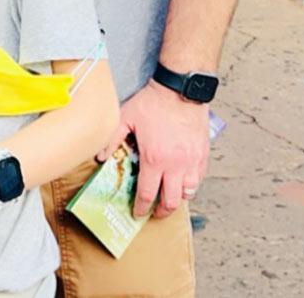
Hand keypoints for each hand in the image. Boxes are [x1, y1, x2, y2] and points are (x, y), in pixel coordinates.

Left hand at [97, 81, 209, 217]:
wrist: (180, 90)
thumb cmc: (153, 102)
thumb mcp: (125, 117)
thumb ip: (112, 139)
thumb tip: (100, 156)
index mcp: (154, 159)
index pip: (147, 193)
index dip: (141, 207)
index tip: (138, 213)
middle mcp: (175, 165)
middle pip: (170, 201)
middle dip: (161, 211)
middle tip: (154, 212)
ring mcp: (191, 161)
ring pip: (188, 193)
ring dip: (177, 198)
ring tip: (169, 197)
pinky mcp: (203, 154)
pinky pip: (199, 179)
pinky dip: (191, 185)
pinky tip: (184, 182)